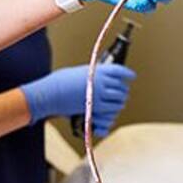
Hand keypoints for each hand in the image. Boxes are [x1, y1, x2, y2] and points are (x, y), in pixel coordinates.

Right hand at [20, 64, 135, 134]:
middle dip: (123, 90)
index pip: (119, 71)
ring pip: (118, 100)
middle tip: (122, 92)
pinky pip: (111, 111)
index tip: (131, 76)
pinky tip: (112, 111)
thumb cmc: (61, 81)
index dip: (127, 74)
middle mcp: (100, 83)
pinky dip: (113, 112)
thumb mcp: (80, 72)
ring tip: (118, 102)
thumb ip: (94, 75)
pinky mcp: (94, 109)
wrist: (51, 93)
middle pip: (121, 87)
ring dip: (119, 102)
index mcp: (97, 71)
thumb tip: (103, 79)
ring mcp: (98, 96)